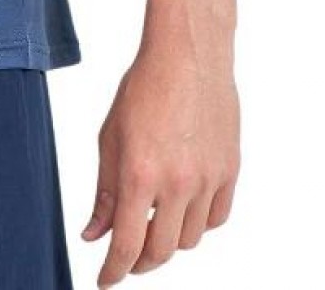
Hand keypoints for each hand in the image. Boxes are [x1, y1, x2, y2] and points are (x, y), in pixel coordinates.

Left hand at [81, 51, 239, 285]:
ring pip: (190, 239)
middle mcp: (177, 184)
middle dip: (140, 262)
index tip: (105, 281)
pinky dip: (198, 224)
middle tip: (127, 258)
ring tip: (153, 225)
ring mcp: (208, 180)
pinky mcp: (230, 172)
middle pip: (162, 251)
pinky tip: (182, 212)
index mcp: (140, 174)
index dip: (114, 271)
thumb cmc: (143, 89)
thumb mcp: (110, 138)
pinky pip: (216, 218)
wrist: (188, 56)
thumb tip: (94, 235)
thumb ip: (104, 191)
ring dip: (169, 241)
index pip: (127, 244)